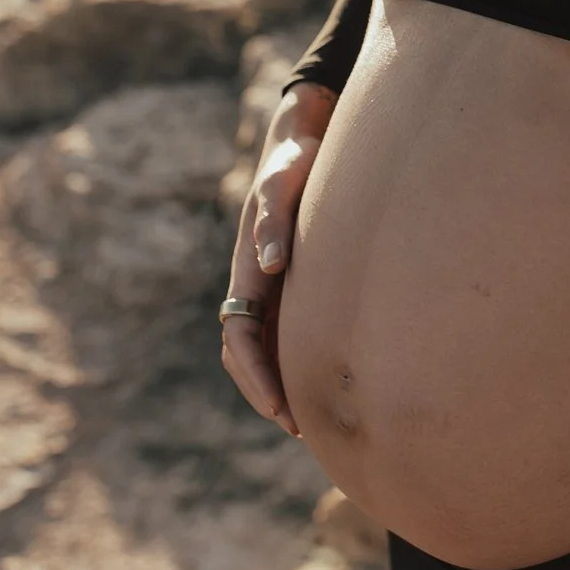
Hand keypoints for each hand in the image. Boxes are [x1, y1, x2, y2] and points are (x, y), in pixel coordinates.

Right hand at [220, 82, 336, 438]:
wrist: (305, 141)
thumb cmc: (294, 161)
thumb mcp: (282, 184)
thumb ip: (275, 222)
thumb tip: (269, 265)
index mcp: (246, 269)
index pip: (239, 338)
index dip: (256, 376)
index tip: (280, 407)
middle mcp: (255, 284)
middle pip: (247, 354)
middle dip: (267, 392)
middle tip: (301, 427)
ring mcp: (273, 286)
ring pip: (267, 348)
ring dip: (280, 383)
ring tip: (312, 418)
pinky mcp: (294, 282)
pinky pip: (289, 332)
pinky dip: (299, 361)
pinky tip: (329, 377)